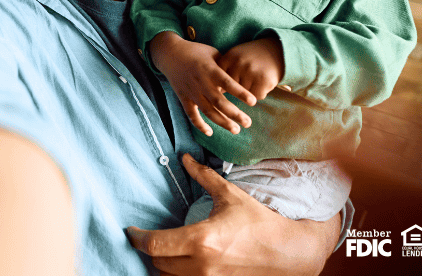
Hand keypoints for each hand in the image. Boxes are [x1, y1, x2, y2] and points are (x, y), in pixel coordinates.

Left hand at [126, 154, 338, 275]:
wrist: (290, 253)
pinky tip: (181, 262)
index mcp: (202, 240)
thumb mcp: (230, 196)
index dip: (137, 238)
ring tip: (165, 250)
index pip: (155, 244)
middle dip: (151, 249)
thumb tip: (184, 158)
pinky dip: (178, 274)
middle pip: (158, 262)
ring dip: (163, 264)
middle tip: (150, 237)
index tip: (131, 231)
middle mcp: (203, 266)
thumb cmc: (260, 222)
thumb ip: (203, 177)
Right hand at [149, 32, 255, 134]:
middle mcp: (201, 82)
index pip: (227, 83)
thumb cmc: (195, 51)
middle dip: (235, 114)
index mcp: (210, 70)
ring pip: (208, 111)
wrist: (170, 54)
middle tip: (248, 123)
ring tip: (235, 130)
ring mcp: (192, 92)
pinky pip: (191, 114)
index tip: (253, 102)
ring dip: (222, 122)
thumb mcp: (212, 53)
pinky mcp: (183, 98)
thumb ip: (226, 65)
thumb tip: (241, 76)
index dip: (240, 93)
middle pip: (219, 102)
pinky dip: (199, 124)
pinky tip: (210, 132)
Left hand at [216, 38, 284, 101]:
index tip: (228, 81)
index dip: (224, 83)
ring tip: (255, 78)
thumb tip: (218, 92)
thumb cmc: (252, 57)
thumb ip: (224, 70)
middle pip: (231, 88)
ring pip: (244, 94)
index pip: (219, 79)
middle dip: (237, 87)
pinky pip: (257, 96)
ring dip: (249, 91)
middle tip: (247, 77)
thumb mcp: (236, 57)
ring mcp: (251, 72)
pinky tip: (263, 82)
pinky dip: (260, 92)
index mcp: (230, 57)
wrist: (277, 50)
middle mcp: (239, 63)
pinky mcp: (263, 81)